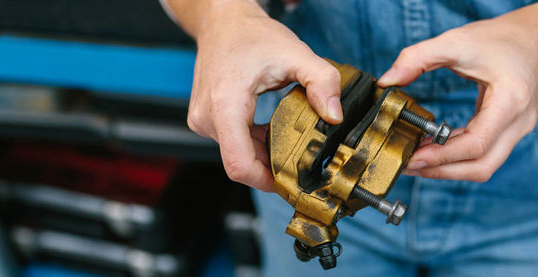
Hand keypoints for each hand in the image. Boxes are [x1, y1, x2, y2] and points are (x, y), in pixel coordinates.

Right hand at [187, 3, 341, 190]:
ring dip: (263, 155)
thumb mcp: (296, 54)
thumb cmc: (253, 35)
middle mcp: (207, 116)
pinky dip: (254, 144)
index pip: (239, 164)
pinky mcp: (205, 120)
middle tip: (302, 164)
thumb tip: (335, 116)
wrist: (224, 22)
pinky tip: (272, 134)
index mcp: (224, 104)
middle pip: (241, 163)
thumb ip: (323, 82)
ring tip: (289, 144)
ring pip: (237, 155)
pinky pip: (232, 144)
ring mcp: (202, 120)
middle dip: (272, 167)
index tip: (291, 183)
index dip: (266, 181)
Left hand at [378, 20, 537, 181]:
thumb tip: (387, 80)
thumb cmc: (498, 40)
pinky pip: (483, 155)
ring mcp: (517, 131)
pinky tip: (433, 148)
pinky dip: (457, 156)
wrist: (531, 40)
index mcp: (510, 101)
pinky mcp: (509, 134)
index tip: (413, 158)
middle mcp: (519, 123)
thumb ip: (418, 57)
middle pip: (482, 166)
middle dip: (443, 171)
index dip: (442, 156)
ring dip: (449, 168)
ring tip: (416, 159)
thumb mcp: (455, 41)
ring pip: (484, 166)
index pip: (476, 144)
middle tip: (409, 165)